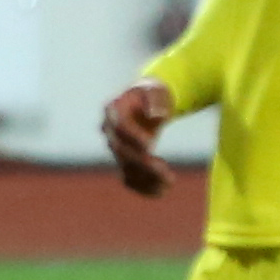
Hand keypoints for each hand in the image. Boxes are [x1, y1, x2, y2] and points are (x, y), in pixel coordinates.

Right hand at [99, 72, 179, 196]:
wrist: (148, 102)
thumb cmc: (153, 93)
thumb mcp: (156, 90)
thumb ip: (156, 99)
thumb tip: (156, 115)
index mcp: (114, 109)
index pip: (120, 127)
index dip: (134, 137)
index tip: (150, 143)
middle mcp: (109, 130)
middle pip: (122, 151)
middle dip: (143, 163)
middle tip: (164, 170)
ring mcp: (116, 148)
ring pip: (126, 169)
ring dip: (146, 179)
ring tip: (170, 181)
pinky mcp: (125, 161)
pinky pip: (130, 180)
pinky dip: (144, 188)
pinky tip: (163, 190)